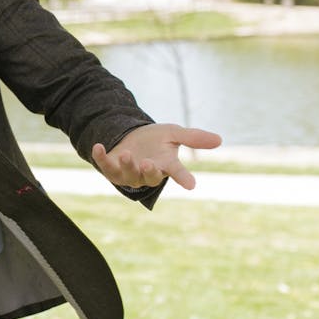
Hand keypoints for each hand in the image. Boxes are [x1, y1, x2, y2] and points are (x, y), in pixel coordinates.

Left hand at [92, 123, 221, 190]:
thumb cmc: (156, 139)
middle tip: (148, 163)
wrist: (131, 137)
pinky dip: (101, 157)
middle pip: (150, 177)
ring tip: (127, 153)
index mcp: (165, 165)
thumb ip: (193, 137)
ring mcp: (129, 173)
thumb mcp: (174, 133)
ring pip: (129, 175)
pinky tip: (98, 146)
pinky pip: (106, 166)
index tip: (192, 185)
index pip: (177, 172)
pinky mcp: (112, 169)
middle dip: (149, 171)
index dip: (184, 178)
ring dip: (128, 165)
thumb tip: (220, 139)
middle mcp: (147, 172)